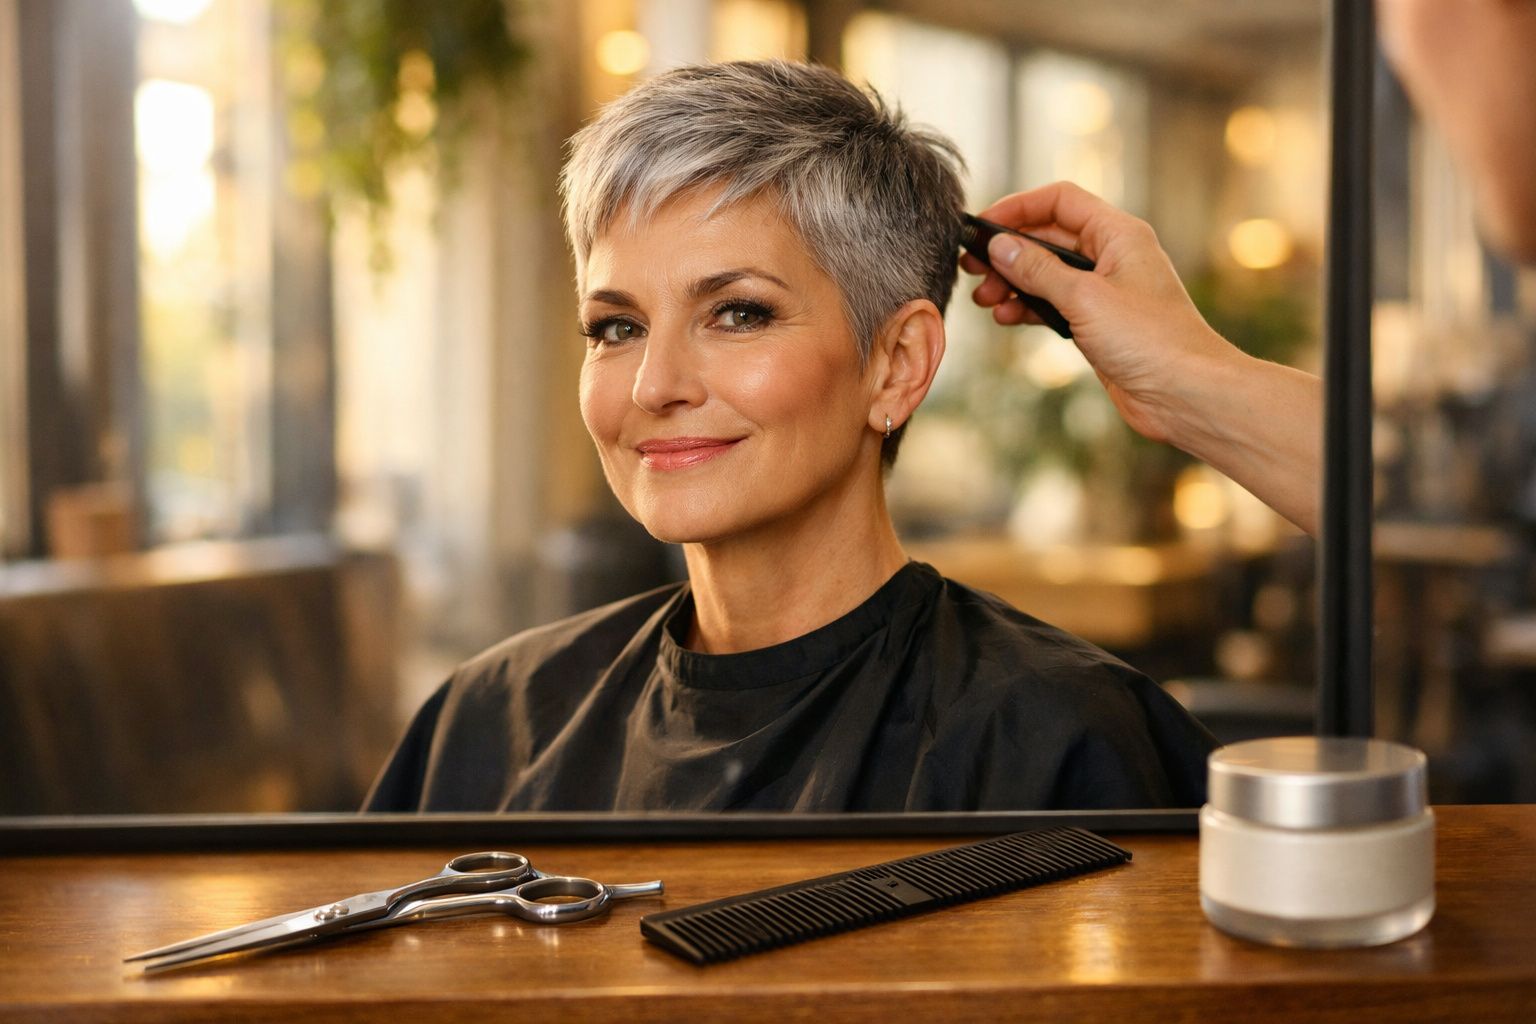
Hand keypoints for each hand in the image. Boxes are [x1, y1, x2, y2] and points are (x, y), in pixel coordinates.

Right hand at [963, 181, 1234, 444]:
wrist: (1185, 393)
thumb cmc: (1150, 340)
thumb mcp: (1085, 299)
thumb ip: (1038, 270)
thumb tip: (1000, 246)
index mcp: (1119, 234)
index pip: (1060, 201)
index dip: (1018, 208)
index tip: (982, 227)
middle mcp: (1112, 256)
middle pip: (1048, 237)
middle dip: (1009, 252)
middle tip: (973, 267)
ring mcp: (1104, 291)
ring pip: (1047, 274)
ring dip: (1014, 283)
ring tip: (985, 299)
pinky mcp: (1098, 323)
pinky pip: (1054, 304)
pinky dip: (1029, 307)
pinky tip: (1007, 318)